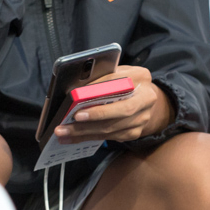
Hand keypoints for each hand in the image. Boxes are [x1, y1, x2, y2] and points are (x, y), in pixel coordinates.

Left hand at [54, 65, 172, 143]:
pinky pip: (109, 137)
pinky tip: (73, 138)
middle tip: (71, 120)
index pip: (118, 82)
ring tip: (64, 132)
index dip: (100, 90)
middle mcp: (145, 99)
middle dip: (93, 117)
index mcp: (140, 77)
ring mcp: (142, 119)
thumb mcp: (117, 71)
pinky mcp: (134, 133)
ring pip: (111, 128)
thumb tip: (77, 86)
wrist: (145, 98)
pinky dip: (89, 138)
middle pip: (120, 111)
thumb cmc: (125, 81)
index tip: (79, 97)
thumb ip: (103, 76)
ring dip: (85, 132)